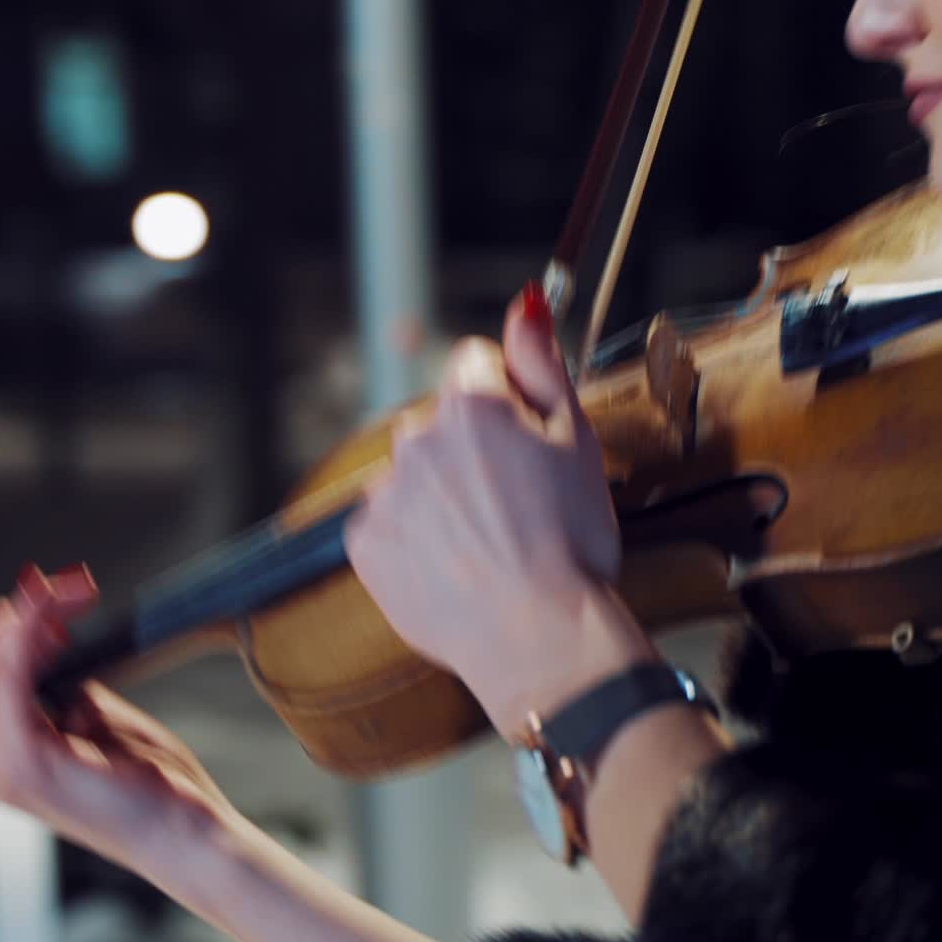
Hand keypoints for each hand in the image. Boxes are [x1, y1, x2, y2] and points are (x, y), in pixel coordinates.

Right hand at [0, 565, 236, 900]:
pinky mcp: (30, 762)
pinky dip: (30, 635)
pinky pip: (7, 678)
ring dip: (23, 616)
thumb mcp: (95, 717)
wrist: (183, 833)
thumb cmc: (150, 782)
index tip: (50, 605)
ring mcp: (2, 767)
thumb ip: (61, 684)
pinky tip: (62, 621)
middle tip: (56, 597)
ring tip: (70, 599)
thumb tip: (46, 631)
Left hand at [346, 286, 651, 737]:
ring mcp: (385, 494)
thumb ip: (540, 364)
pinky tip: (452, 566)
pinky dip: (412, 537)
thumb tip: (523, 301)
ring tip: (484, 542)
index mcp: (470, 407)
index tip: (527, 441)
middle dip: (469, 448)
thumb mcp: (576, 440)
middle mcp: (415, 440)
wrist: (542, 640)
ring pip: (412, 474)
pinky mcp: (365, 544)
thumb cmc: (572, 541)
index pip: (474, 364)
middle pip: (440, 422)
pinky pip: (386, 522)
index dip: (507, 398)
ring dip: (438, 493)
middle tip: (513, 503)